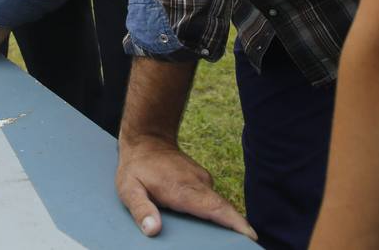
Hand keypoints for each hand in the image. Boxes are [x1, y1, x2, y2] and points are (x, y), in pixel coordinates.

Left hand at [116, 134, 254, 239]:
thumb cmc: (136, 167)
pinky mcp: (202, 181)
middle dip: (237, 228)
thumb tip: (153, 230)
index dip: (235, 222)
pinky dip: (215, 213)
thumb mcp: (128, 189)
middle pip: (224, 209)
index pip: (215, 208)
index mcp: (183, 189)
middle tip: (245, 245)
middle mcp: (198, 184)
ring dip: (225, 222)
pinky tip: (210, 226)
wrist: (147, 139)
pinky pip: (212, 200)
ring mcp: (202, 180)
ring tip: (230, 241)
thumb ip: (141, 210)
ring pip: (218, 205)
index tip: (250, 235)